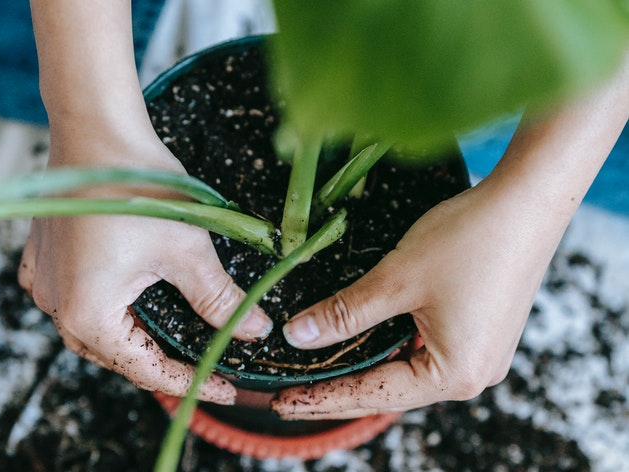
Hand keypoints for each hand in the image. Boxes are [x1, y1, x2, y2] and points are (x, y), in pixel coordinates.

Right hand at [18, 133, 271, 404]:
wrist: (97, 128)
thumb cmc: (139, 187)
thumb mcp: (188, 250)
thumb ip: (220, 299)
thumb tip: (255, 330)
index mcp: (88, 313)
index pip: (145, 367)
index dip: (189, 381)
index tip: (223, 388)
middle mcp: (56, 304)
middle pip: (116, 353)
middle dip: (158, 363)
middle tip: (202, 366)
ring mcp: (44, 280)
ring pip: (94, 330)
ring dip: (132, 338)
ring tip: (169, 342)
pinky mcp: (45, 257)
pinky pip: (73, 299)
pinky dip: (106, 310)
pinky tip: (126, 305)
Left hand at [272, 179, 557, 418]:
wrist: (529, 200)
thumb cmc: (468, 239)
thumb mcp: (396, 279)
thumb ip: (344, 312)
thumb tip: (297, 335)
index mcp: (455, 374)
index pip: (373, 393)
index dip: (323, 398)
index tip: (284, 401)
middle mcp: (473, 375)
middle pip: (391, 389)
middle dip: (341, 391)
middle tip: (293, 395)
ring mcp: (482, 353)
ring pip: (406, 370)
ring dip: (365, 371)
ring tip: (321, 378)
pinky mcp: (483, 331)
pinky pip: (425, 351)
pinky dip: (390, 351)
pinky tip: (364, 348)